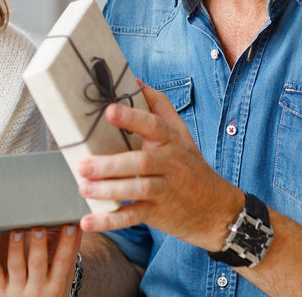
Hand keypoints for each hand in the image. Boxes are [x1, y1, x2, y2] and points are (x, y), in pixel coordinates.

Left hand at [0, 225, 80, 295]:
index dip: (68, 243)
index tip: (71, 225)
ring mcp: (17, 290)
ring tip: (16, 231)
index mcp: (55, 284)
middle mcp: (37, 288)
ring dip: (16, 248)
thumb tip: (79, 226)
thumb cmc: (49, 295)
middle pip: (38, 263)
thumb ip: (67, 256)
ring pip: (16, 266)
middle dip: (39, 245)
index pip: (63, 261)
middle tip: (39, 226)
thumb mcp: (61, 281)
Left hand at [76, 82, 243, 251]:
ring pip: (137, 189)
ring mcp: (165, 190)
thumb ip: (160, 107)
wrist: (218, 211)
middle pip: (140, 162)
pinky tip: (89, 221)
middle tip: (83, 165)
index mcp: (171, 141)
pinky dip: (110, 221)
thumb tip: (136, 81)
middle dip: (110, 165)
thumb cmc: (191, 168)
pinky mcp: (159, 213)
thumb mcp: (181, 135)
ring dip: (108, 190)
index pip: (153, 125)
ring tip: (83, 188)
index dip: (132, 118)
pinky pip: (133, 217)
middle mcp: (169, 164)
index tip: (109, 111)